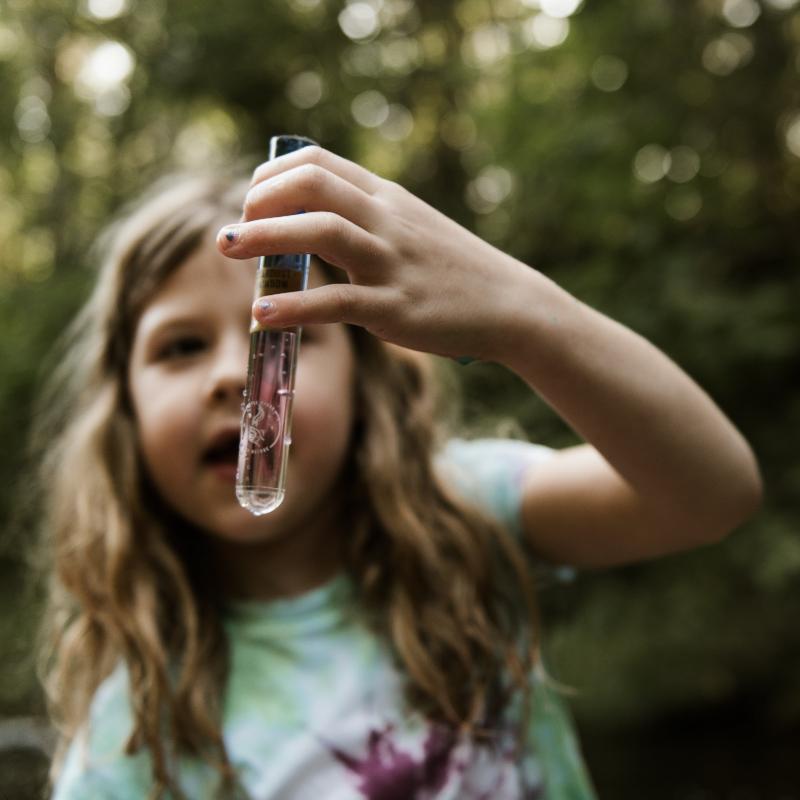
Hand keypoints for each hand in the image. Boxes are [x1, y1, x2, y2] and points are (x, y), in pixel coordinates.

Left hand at [216, 146, 532, 360]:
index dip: (272, 175)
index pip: (318, 162)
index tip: (252, 200)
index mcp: (386, 197)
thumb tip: (309, 223)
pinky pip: (337, 302)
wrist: (509, 304)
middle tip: (232, 228)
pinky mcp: (395, 308)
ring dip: (263, 237)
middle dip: (260, 198)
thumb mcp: (411, 226)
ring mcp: (391, 262)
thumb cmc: (453, 269)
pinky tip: (262, 315)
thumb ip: (365, 218)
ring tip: (226, 249)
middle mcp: (386, 220)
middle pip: (312, 185)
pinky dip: (294, 306)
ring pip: (320, 232)